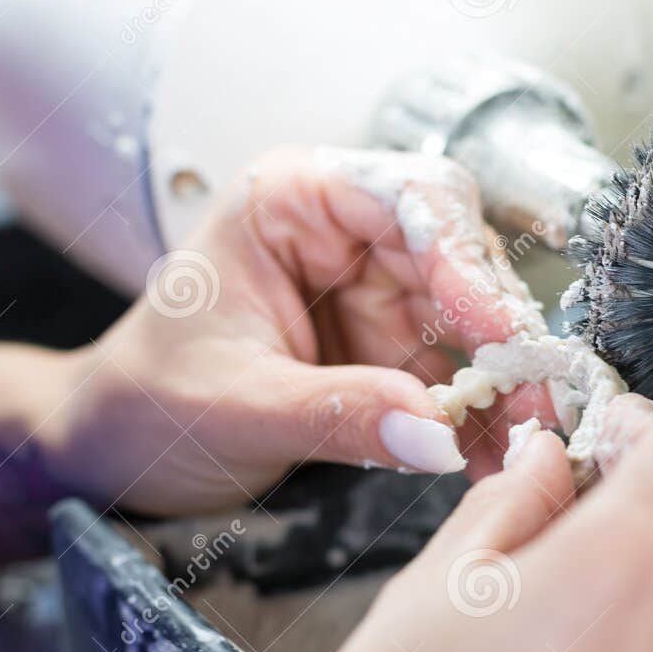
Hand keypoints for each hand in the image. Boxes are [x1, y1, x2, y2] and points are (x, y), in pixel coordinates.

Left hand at [49, 146, 551, 515]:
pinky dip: (484, 417)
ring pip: (475, 320)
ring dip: (506, 381)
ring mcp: (377, 293)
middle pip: (461, 256)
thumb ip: (336, 414)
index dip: (462, 258)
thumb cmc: (145, 400)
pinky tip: (502, 456)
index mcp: (292, 201)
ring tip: (530, 438)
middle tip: (536, 396)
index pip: (407, 195)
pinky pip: (459, 375)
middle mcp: (347, 235)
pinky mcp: (393, 351)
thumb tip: (436, 432)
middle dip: (500, 330)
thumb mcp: (232, 406)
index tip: (495, 330)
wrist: (117, 452)